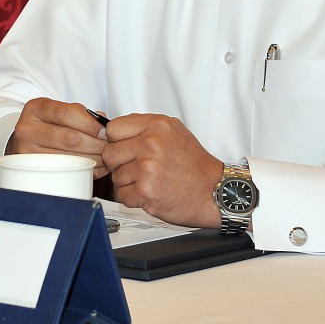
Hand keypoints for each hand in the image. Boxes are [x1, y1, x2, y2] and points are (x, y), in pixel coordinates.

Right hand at [10, 97, 108, 179]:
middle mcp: (27, 128)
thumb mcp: (59, 112)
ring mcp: (27, 151)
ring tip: (105, 158)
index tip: (105, 131)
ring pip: (68, 157)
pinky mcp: (32, 170)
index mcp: (35, 108)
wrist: (25, 143)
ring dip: (93, 159)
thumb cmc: (47, 126)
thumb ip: (81, 114)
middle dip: (95, 144)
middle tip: (109, 147)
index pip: (65, 113)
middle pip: (69, 138)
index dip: (89, 123)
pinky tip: (94, 166)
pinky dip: (85, 170)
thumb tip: (103, 123)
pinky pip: (65, 172)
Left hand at [101, 113, 223, 226]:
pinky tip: (149, 193)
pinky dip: (132, 198)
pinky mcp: (146, 191)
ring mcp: (147, 168)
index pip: (113, 128)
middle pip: (109, 153)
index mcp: (157, 125)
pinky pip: (121, 195)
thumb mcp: (173, 132)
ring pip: (115, 176)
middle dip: (119, 163)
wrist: (214, 191)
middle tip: (136, 168)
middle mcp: (151, 144)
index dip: (115, 141)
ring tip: (149, 181)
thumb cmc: (194, 165)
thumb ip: (144, 127)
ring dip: (127, 182)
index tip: (123, 148)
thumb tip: (112, 129)